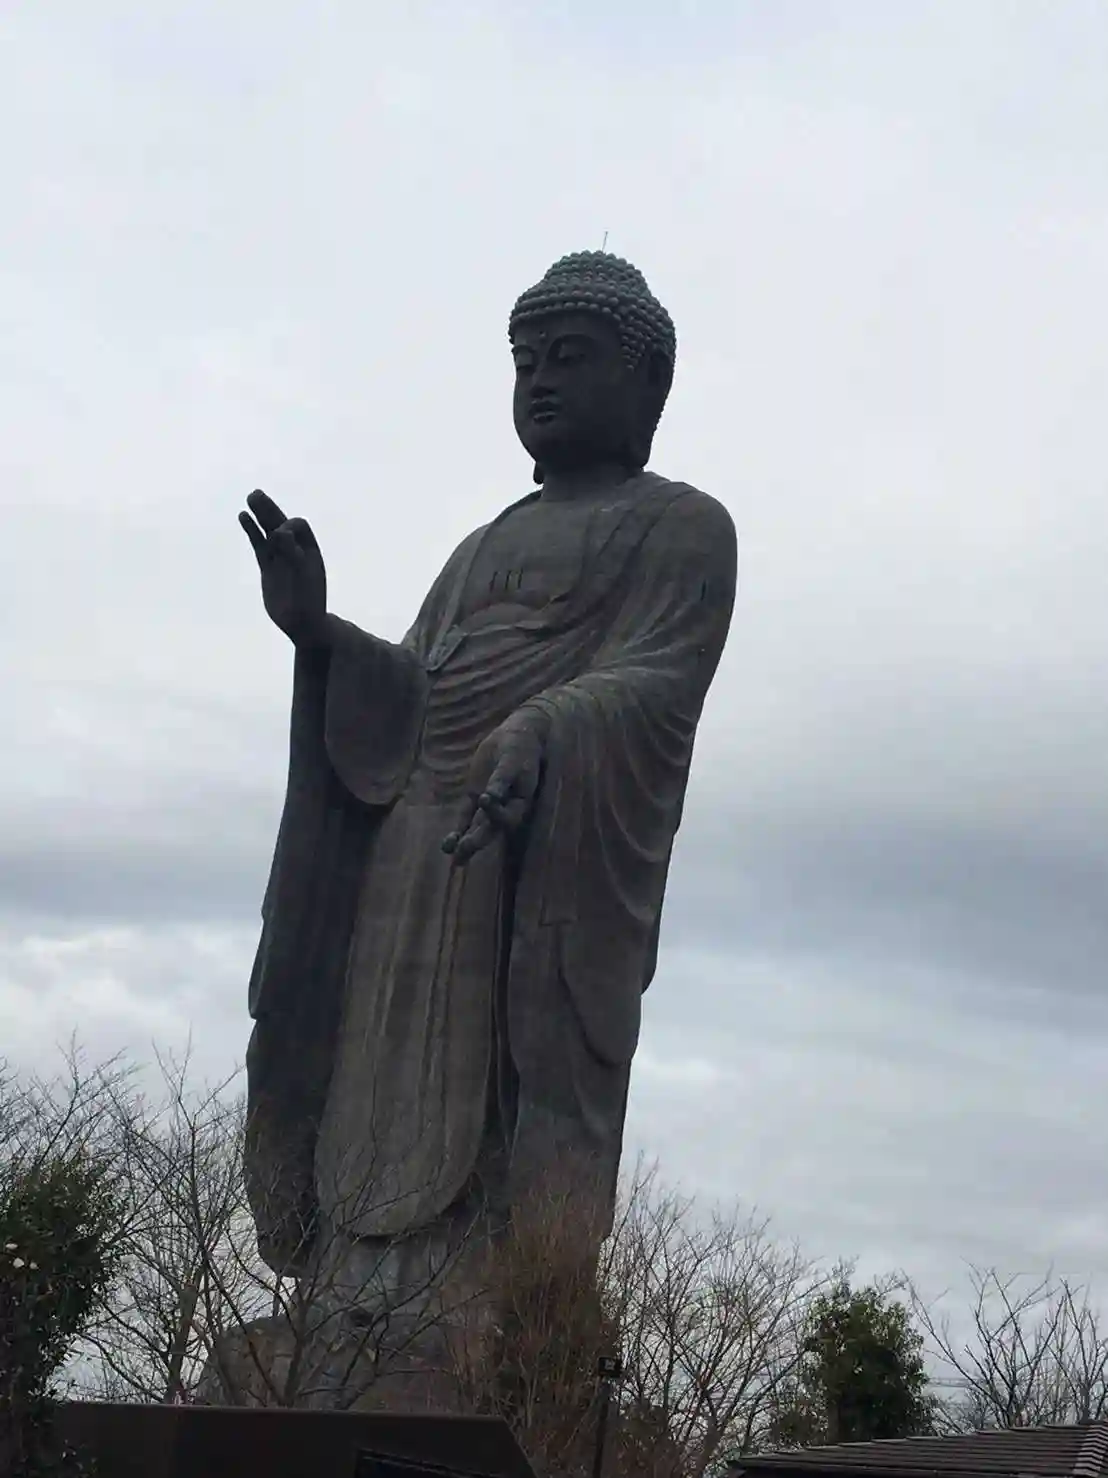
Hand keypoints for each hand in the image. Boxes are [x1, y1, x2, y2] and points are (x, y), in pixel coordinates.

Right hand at [239, 490, 327, 647]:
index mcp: (309, 550)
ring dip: (260, 515)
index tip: (280, 539)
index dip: (288, 527)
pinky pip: (259, 545)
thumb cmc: (309, 602)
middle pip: (281, 523)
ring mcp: (280, 559)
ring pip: (268, 532)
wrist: (302, 624)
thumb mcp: (303, 578)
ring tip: (250, 498)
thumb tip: (279, 533)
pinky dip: (252, 531)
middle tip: (255, 494)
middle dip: (269, 510)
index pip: (298, 527)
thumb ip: (291, 554)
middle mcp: (295, 551)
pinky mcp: (268, 568)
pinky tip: (243, 517)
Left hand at [442, 718, 545, 863]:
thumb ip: (502, 779)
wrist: (514, 737)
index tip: (485, 798)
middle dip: (477, 840)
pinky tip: (448, 844)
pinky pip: (466, 818)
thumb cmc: (519, 749)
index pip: (508, 816)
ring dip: (466, 842)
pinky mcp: (475, 800)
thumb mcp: (512, 761)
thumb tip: (492, 796)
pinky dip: (459, 830)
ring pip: (477, 829)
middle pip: (491, 829)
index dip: (496, 812)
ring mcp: (488, 807)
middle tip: (463, 849)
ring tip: (452, 854)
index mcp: (520, 803)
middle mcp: (505, 810)